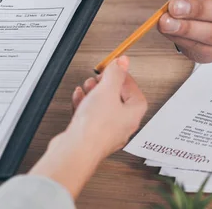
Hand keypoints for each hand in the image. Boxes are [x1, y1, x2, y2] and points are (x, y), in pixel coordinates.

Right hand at [29, 57, 146, 198]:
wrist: (77, 149)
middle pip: (118, 98)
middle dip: (106, 85)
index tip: (114, 68)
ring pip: (103, 107)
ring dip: (94, 93)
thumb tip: (123, 62)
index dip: (124, 77)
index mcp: (133, 114)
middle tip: (99, 78)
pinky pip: (91, 116)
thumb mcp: (107, 90)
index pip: (134, 90)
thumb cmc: (95, 126)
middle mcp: (122, 124)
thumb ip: (115, 73)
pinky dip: (85, 104)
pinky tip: (79, 98)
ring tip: (87, 87)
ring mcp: (106, 131)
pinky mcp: (91, 135)